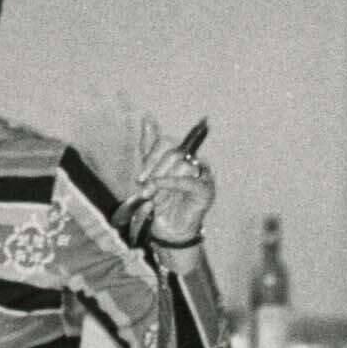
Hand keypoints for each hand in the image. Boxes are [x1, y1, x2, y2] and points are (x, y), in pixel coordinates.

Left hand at [136, 113, 214, 252]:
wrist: (168, 230)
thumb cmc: (160, 202)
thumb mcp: (150, 173)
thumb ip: (150, 147)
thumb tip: (148, 117)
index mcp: (181, 154)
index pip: (167, 143)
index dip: (151, 157)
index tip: (140, 177)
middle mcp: (194, 160)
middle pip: (174, 152)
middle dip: (155, 170)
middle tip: (144, 188)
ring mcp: (202, 174)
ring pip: (182, 164)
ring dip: (162, 181)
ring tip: (152, 196)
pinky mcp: (206, 190)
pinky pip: (188, 181)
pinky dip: (170, 183)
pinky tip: (158, 189)